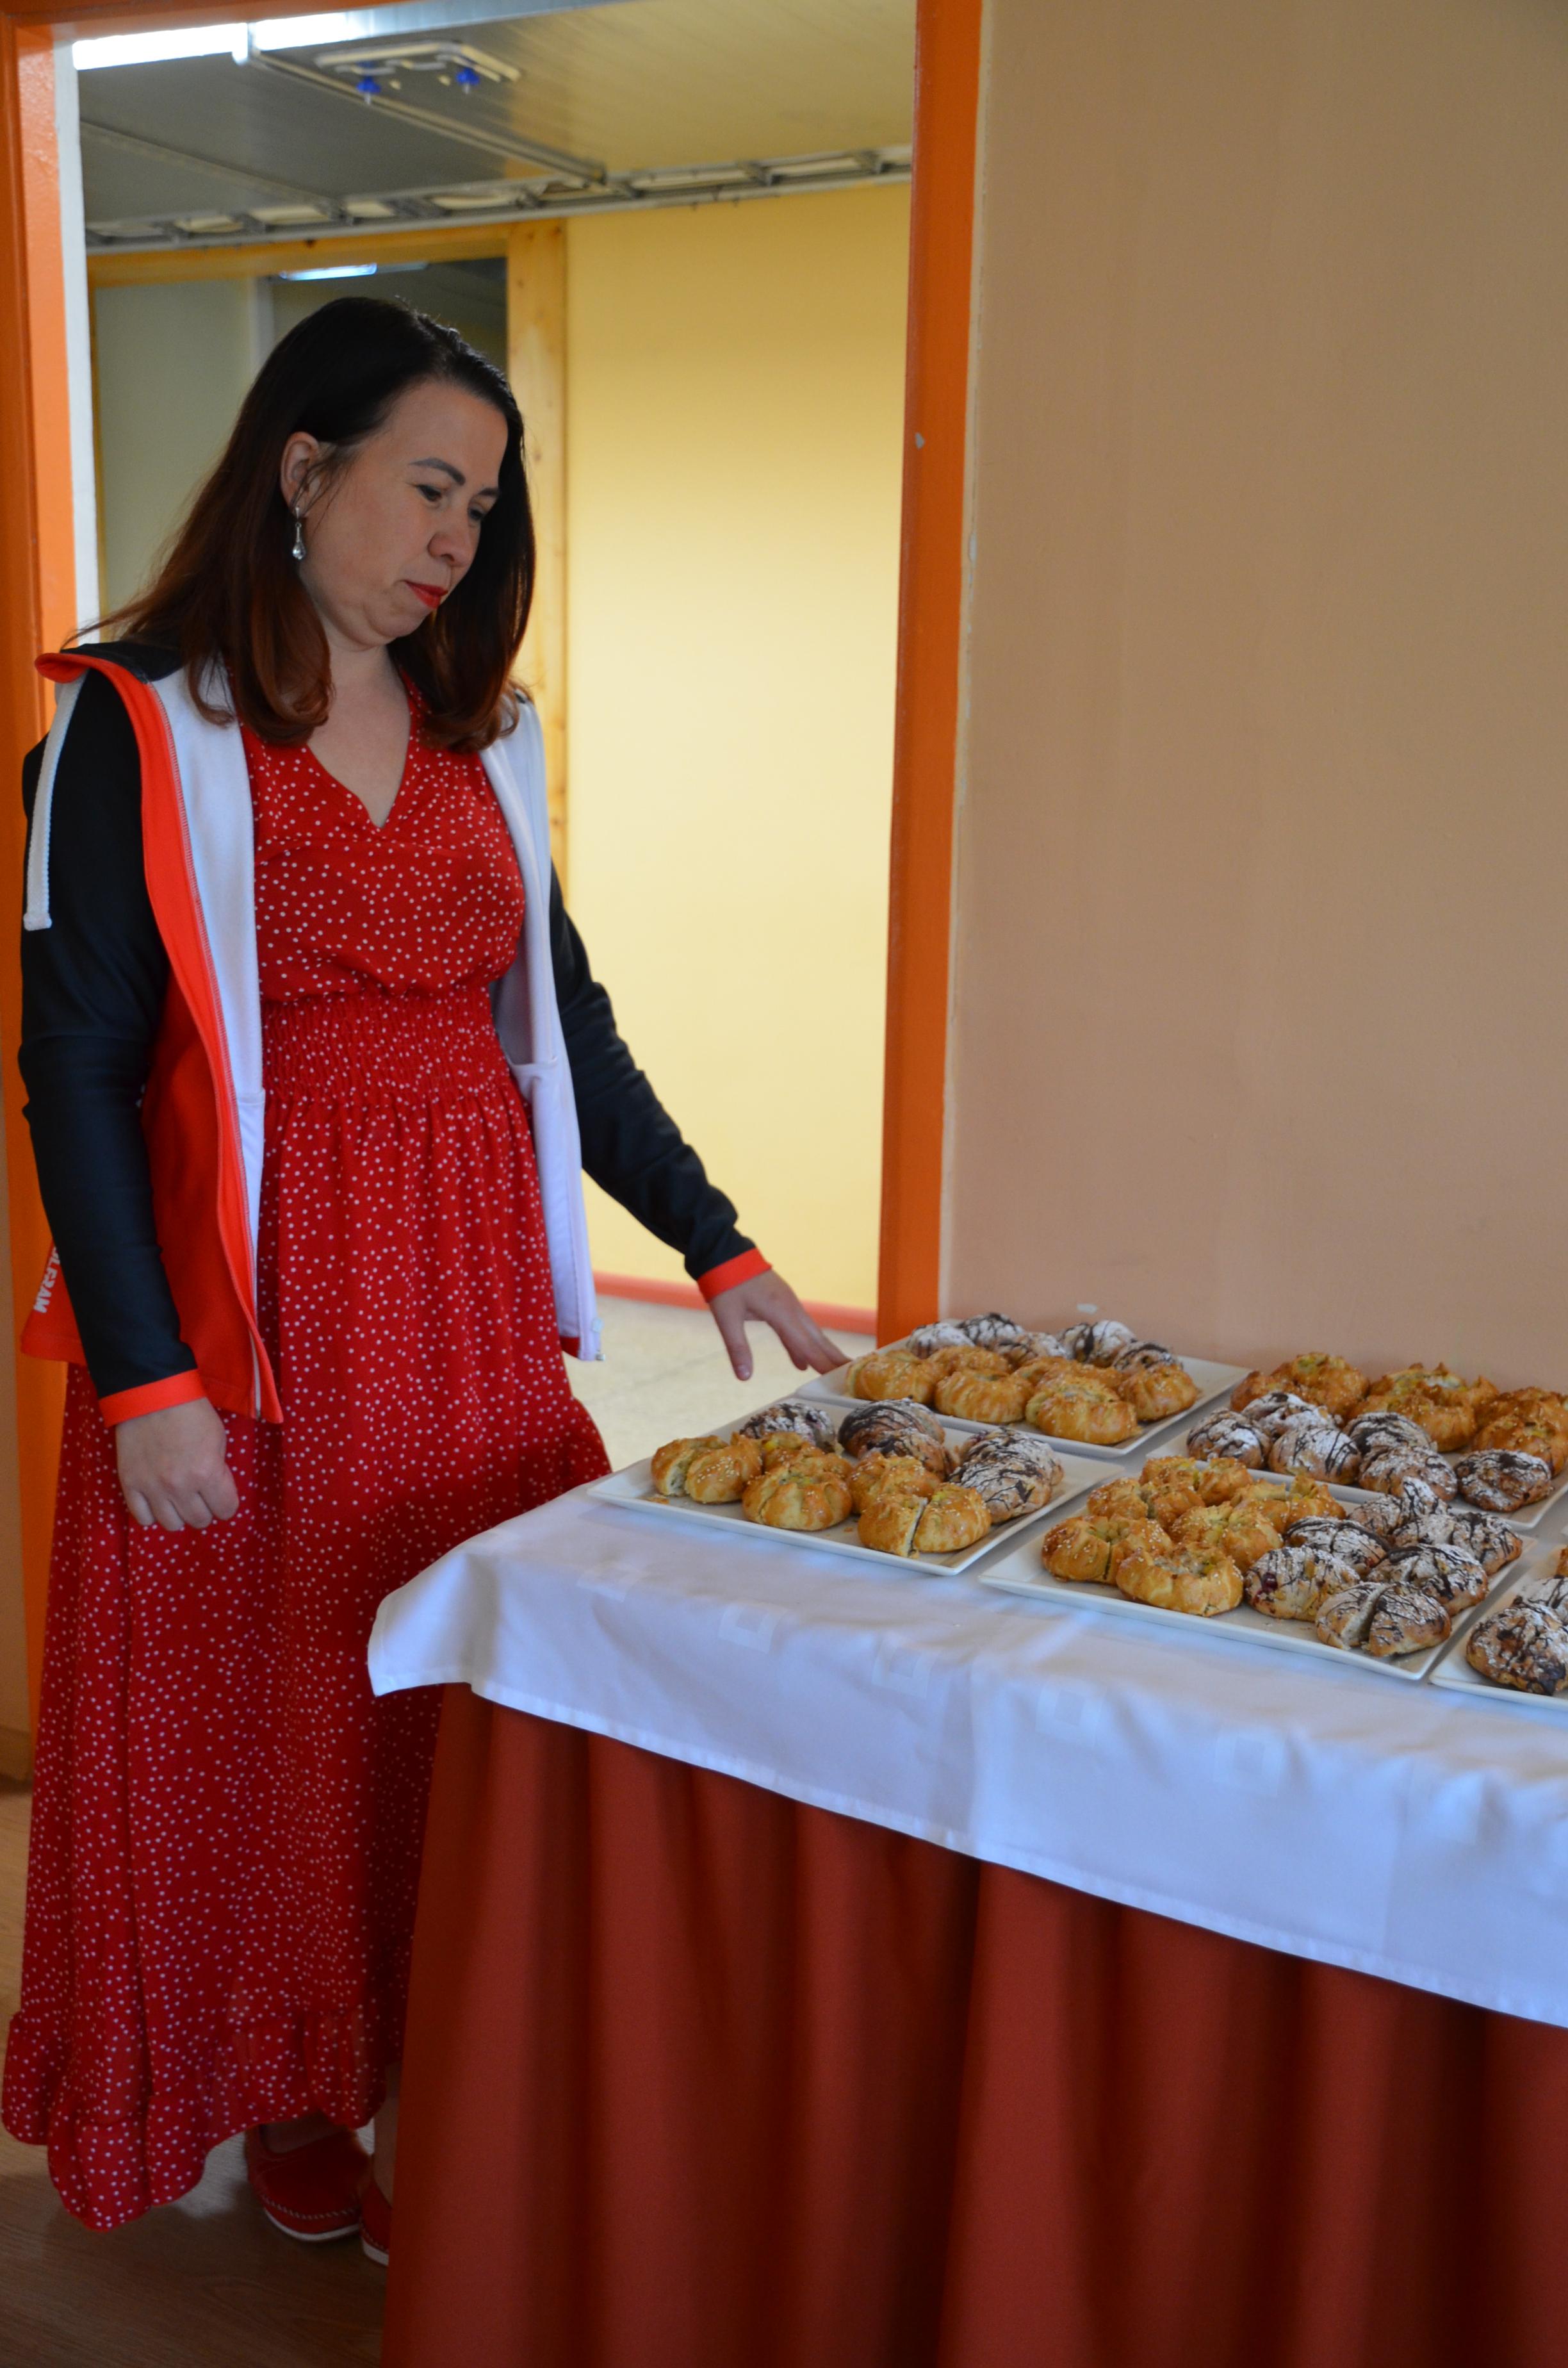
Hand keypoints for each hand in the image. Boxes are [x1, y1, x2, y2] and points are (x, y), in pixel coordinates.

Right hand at [115, 1397, 238, 1530]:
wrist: (151, 1396)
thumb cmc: (190, 1413)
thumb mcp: (217, 1438)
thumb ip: (218, 1470)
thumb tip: (215, 1491)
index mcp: (206, 1473)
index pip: (226, 1510)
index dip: (226, 1502)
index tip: (222, 1494)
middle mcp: (179, 1486)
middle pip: (199, 1520)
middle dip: (205, 1509)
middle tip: (201, 1495)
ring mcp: (152, 1487)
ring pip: (172, 1525)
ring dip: (179, 1514)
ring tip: (179, 1499)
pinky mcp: (130, 1484)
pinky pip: (143, 1518)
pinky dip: (153, 1513)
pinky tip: (158, 1500)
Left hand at [706, 1269, 846, 1383]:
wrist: (725, 1252)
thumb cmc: (726, 1283)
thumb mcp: (727, 1317)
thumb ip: (738, 1348)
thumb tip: (745, 1377)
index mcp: (781, 1312)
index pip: (806, 1345)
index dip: (823, 1363)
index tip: (840, 1378)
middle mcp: (791, 1308)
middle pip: (817, 1339)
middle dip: (834, 1358)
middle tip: (852, 1375)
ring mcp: (789, 1304)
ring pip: (811, 1333)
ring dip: (824, 1351)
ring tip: (838, 1370)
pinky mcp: (783, 1303)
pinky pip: (799, 1328)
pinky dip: (804, 1345)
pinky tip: (802, 1363)